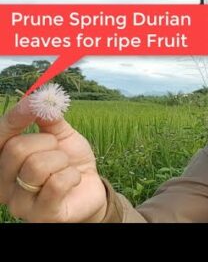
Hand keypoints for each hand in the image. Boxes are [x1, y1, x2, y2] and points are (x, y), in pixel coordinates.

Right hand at [0, 97, 107, 221]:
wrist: (89, 188)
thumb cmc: (70, 162)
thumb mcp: (61, 136)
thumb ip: (49, 120)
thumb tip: (40, 99)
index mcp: (6, 160)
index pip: (1, 135)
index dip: (16, 116)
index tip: (34, 102)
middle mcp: (5, 183)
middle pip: (17, 148)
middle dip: (48, 143)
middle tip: (60, 152)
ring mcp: (20, 203)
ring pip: (37, 166)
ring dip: (62, 161)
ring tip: (67, 168)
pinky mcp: (41, 216)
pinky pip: (57, 184)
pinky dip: (72, 176)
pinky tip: (73, 181)